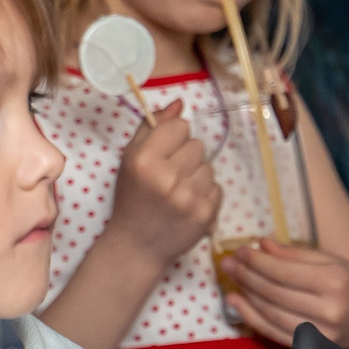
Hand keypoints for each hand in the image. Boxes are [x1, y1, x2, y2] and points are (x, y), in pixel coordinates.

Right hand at [103, 101, 221, 269]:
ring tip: (178, 192)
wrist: (137, 245)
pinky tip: (187, 205)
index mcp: (144, 160)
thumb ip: (153, 127)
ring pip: (209, 166)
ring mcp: (188, 197)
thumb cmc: (133, 198)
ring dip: (196, 176)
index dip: (173, 138)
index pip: (179, 126)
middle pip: (197, 144)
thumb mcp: (131, 159)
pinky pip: (217, 187)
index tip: (163, 154)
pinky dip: (205, 194)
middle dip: (185, 157)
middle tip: (169, 176)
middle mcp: (167, 177)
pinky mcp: (206, 213)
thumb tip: (180, 103)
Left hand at [221, 239, 348, 348]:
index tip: (242, 250)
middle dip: (247, 275)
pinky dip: (252, 317)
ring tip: (231, 278)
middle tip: (229, 262)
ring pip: (270, 313)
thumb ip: (297, 255)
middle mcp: (328, 309)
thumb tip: (263, 244)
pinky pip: (273, 332)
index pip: (285, 272)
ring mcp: (320, 333)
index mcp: (335, 282)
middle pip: (274, 292)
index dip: (258, 261)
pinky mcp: (312, 348)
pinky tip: (237, 302)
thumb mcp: (334, 262)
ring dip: (246, 295)